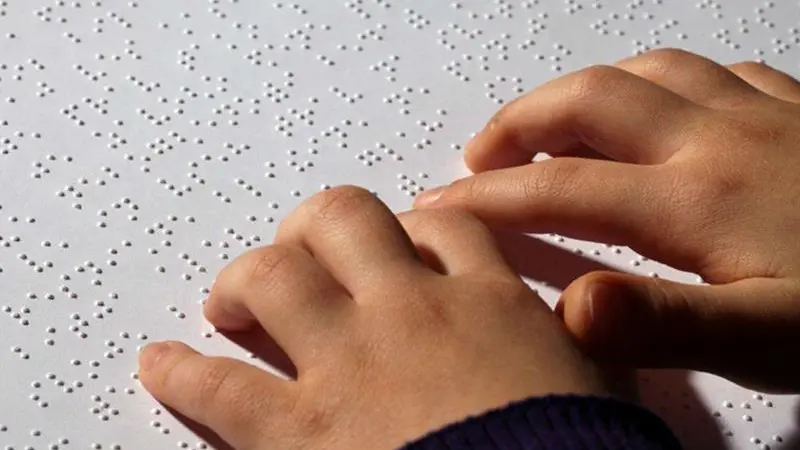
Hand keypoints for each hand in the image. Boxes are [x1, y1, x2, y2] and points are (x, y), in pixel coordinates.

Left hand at [137, 186, 616, 449]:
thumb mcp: (599, 389)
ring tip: (231, 298)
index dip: (413, 227)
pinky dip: (182, 373)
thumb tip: (570, 325)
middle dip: (315, 227)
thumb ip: (576, 343)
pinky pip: (223, 387)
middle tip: (302, 249)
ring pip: (275, 276)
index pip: (442, 227)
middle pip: (344, 218)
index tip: (398, 241)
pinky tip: (160, 364)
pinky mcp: (302, 433)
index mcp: (489, 303)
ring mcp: (350, 366)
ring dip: (245, 280)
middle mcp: (411, 313)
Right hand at [413, 48, 799, 392]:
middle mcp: (716, 141)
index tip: (439, 206)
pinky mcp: (798, 111)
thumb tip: (571, 309)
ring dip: (581, 93)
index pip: (559, 188)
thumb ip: (667, 323)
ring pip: (646, 73)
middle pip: (588, 104)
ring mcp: (760, 116)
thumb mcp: (773, 340)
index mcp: (696, 199)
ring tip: (549, 121)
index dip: (487, 198)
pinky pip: (715, 71)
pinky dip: (663, 82)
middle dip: (518, 125)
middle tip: (478, 155)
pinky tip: (663, 104)